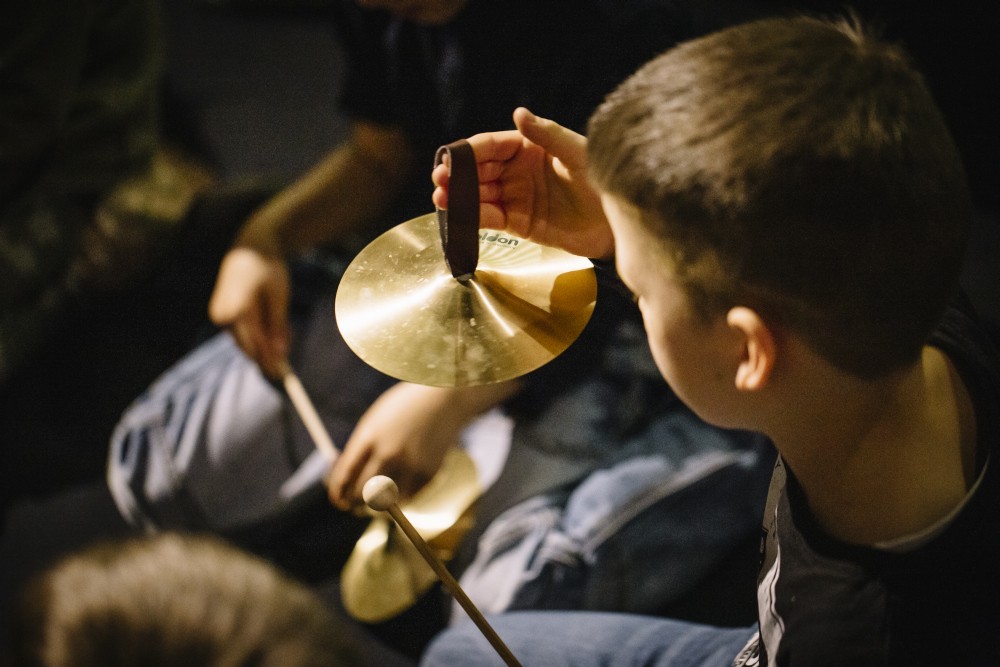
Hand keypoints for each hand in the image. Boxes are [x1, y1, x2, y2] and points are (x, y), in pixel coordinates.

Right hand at [207, 245, 289, 377]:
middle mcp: (223, 315)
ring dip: (265, 344)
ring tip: (286, 332)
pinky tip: (274, 326)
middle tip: (288, 364)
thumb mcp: (279, 295)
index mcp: (238, 309)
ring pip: (246, 342)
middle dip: (269, 355)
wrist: (248, 248)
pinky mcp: (221, 317)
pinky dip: (258, 335)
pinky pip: (242, 334)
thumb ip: (279, 324)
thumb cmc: (267, 267)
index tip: (284, 376)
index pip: (255, 344)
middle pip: (248, 347)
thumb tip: (281, 353)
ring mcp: (219, 317)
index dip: (270, 361)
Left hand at [326, 383, 465, 509]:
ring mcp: (409, 464)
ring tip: (385, 485)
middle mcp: (388, 452)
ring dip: (381, 500)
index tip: (338, 500)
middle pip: (362, 493)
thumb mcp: (374, 423)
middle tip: (354, 505)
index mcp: (369, 437)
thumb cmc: (402, 410)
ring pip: (385, 501)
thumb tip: (344, 484)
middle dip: (355, 503)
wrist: (443, 400)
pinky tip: (406, 477)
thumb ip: (359, 451)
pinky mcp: (428, 473)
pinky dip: (403, 494)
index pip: (345, 476)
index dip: (338, 493)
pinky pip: (408, 497)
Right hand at [432, 107, 612, 259]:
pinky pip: (490, 219)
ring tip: (440, 198)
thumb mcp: (576, 152)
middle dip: (457, 175)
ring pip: (479, 195)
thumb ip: (546, 134)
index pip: (491, 145)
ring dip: (459, 197)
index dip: (470, 151)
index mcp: (528, 147)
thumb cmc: (601, 180)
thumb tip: (518, 112)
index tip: (452, 157)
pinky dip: (474, 217)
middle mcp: (517, 171)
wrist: (616, 223)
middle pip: (479, 170)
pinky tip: (461, 216)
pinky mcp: (519, 224)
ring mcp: (516, 197)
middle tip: (439, 179)